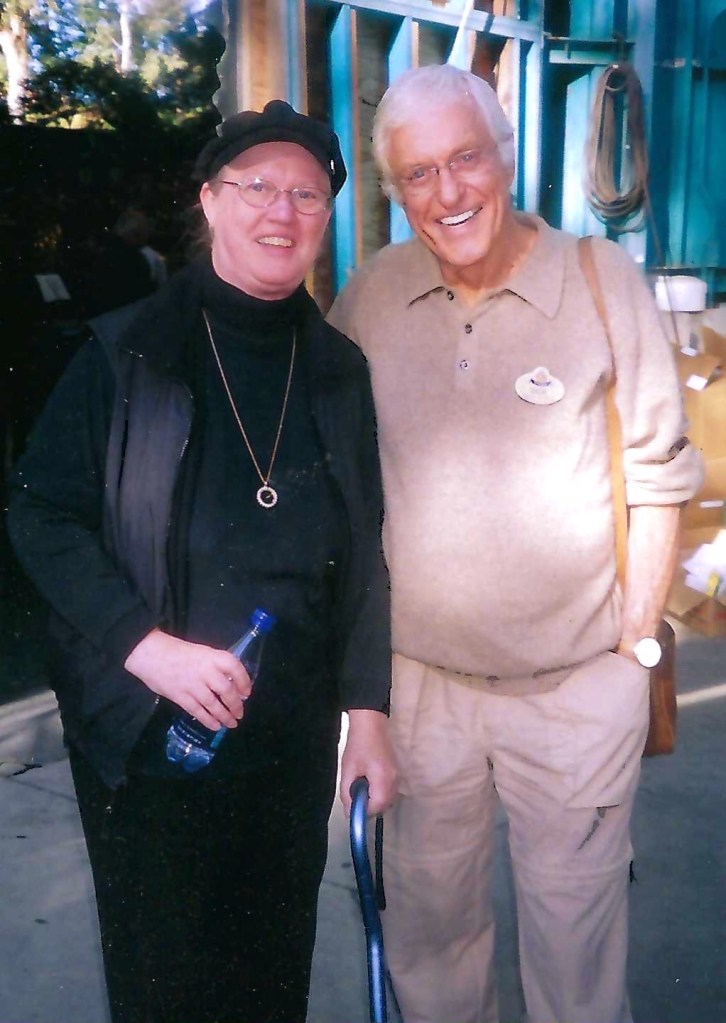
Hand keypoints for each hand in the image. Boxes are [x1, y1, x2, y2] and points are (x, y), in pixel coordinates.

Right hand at [124, 628, 251, 729]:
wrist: (150, 653)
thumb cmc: (178, 652)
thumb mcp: (201, 653)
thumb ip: (215, 666)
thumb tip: (231, 684)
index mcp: (211, 657)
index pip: (234, 667)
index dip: (243, 680)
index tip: (246, 692)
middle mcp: (204, 671)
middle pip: (226, 690)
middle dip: (235, 705)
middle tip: (240, 713)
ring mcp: (191, 685)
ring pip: (213, 704)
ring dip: (224, 716)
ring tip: (231, 723)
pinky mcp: (179, 696)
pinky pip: (197, 711)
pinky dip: (208, 720)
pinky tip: (215, 726)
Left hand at [339, 709, 397, 816]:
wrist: (370, 725)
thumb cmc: (358, 745)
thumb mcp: (348, 770)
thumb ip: (348, 794)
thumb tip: (350, 812)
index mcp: (382, 778)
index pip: (376, 807)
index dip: (363, 811)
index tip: (353, 807)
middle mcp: (394, 780)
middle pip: (384, 806)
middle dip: (368, 807)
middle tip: (355, 795)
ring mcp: (398, 777)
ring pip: (387, 801)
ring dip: (373, 801)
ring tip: (361, 786)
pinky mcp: (397, 775)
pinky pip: (389, 793)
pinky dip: (379, 794)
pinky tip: (369, 783)